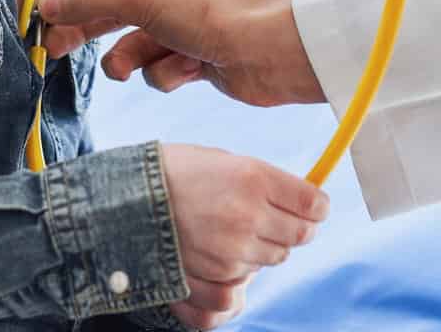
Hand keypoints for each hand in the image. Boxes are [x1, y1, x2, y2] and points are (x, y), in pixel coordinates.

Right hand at [38, 0, 325, 108]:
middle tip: (55, 50)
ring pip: (138, 43)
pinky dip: (167, 72)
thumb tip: (47, 3)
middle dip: (91, 30)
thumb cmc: (215, 11)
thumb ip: (91, 1)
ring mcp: (190, 21)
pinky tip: (186, 70)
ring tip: (123, 71)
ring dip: (130, 58)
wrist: (275, 53)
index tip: (47, 12)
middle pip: (118, 7)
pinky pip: (163, 65)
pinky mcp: (200, 55)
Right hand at [160, 143, 327, 329]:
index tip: (311, 206)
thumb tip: (305, 201)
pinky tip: (220, 249)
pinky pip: (249, 278)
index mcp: (253, 177)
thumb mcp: (224, 161)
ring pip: (276, 258)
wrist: (124, 199)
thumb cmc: (176, 172)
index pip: (314, 205)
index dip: (316, 206)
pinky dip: (241, 267)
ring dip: (264, 247)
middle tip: (271, 217)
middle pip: (301, 236)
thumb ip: (265, 181)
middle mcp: (248, 215)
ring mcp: (233, 250)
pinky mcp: (217, 276)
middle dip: (292, 227)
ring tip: (233, 229)